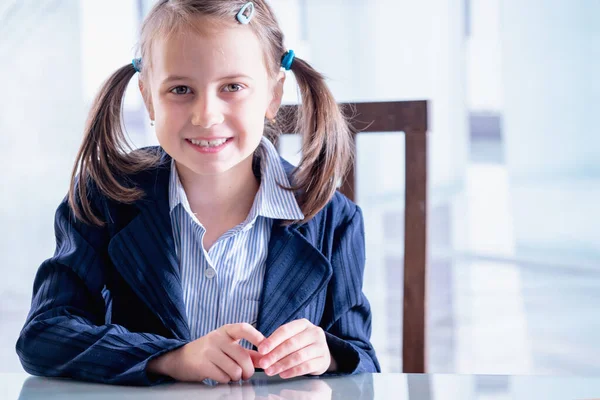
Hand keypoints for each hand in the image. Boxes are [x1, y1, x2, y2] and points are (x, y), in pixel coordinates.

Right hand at [148, 323, 264, 382]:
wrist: (180, 359)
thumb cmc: (209, 352)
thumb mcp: (227, 347)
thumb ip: (247, 352)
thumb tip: (266, 359)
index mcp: (226, 330)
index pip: (244, 328)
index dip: (257, 337)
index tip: (265, 348)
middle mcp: (217, 337)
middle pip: (243, 356)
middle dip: (248, 371)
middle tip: (246, 375)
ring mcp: (208, 350)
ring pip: (234, 369)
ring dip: (236, 377)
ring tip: (231, 375)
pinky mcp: (202, 364)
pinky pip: (223, 377)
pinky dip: (225, 380)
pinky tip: (220, 376)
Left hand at [256, 319, 335, 378]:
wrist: (321, 354)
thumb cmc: (300, 345)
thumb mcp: (289, 339)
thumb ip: (273, 344)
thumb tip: (255, 352)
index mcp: (303, 324)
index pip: (285, 330)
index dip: (272, 340)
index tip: (261, 350)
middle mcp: (314, 332)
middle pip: (292, 343)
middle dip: (275, 354)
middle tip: (263, 364)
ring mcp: (321, 346)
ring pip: (299, 356)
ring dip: (282, 365)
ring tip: (270, 371)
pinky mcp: (323, 360)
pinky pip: (306, 366)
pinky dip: (293, 371)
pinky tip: (283, 374)